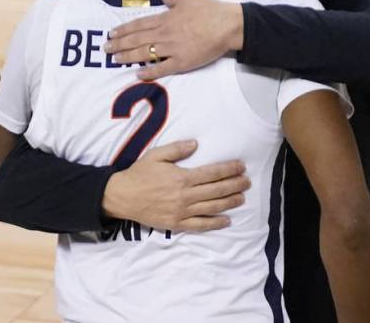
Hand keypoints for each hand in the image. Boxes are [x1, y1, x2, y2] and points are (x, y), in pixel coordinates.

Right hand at [101, 140, 249, 231]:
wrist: (122, 197)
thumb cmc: (139, 174)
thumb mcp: (155, 155)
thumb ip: (176, 149)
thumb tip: (195, 144)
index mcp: (182, 177)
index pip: (212, 173)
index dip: (229, 169)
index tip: (240, 166)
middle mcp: (185, 196)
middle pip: (217, 190)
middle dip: (235, 185)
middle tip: (247, 181)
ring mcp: (182, 212)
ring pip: (212, 207)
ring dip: (230, 202)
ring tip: (242, 197)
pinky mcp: (177, 224)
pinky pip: (200, 225)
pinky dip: (215, 223)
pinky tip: (227, 220)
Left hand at [104, 0, 243, 80]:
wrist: (227, 25)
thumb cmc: (210, 9)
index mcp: (165, 18)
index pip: (138, 25)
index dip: (123, 30)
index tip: (111, 34)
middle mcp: (164, 33)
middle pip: (136, 39)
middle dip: (119, 44)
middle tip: (105, 49)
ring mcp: (172, 48)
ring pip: (144, 53)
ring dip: (127, 57)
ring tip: (115, 60)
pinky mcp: (182, 62)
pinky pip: (161, 68)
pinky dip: (149, 72)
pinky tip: (137, 74)